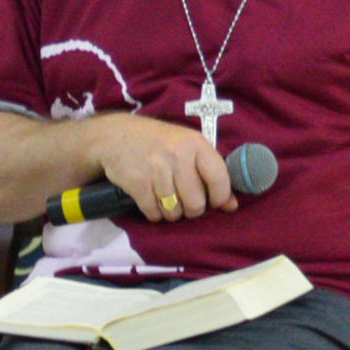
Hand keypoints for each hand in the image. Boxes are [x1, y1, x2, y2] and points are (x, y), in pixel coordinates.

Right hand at [89, 114, 232, 220]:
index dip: (220, 197)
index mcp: (196, 144)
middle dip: (192, 209)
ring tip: (167, 200)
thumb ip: (212, 173)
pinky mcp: (137, 183)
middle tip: (185, 201)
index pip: (219, 178)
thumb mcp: (189, 148)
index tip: (213, 201)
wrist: (117, 135)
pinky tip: (152, 201)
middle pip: (196, 203)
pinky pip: (154, 213)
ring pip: (174, 212)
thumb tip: (232, 206)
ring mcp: (156, 169)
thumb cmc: (160, 142)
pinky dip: (155, 213)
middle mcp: (177, 155)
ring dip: (172, 213)